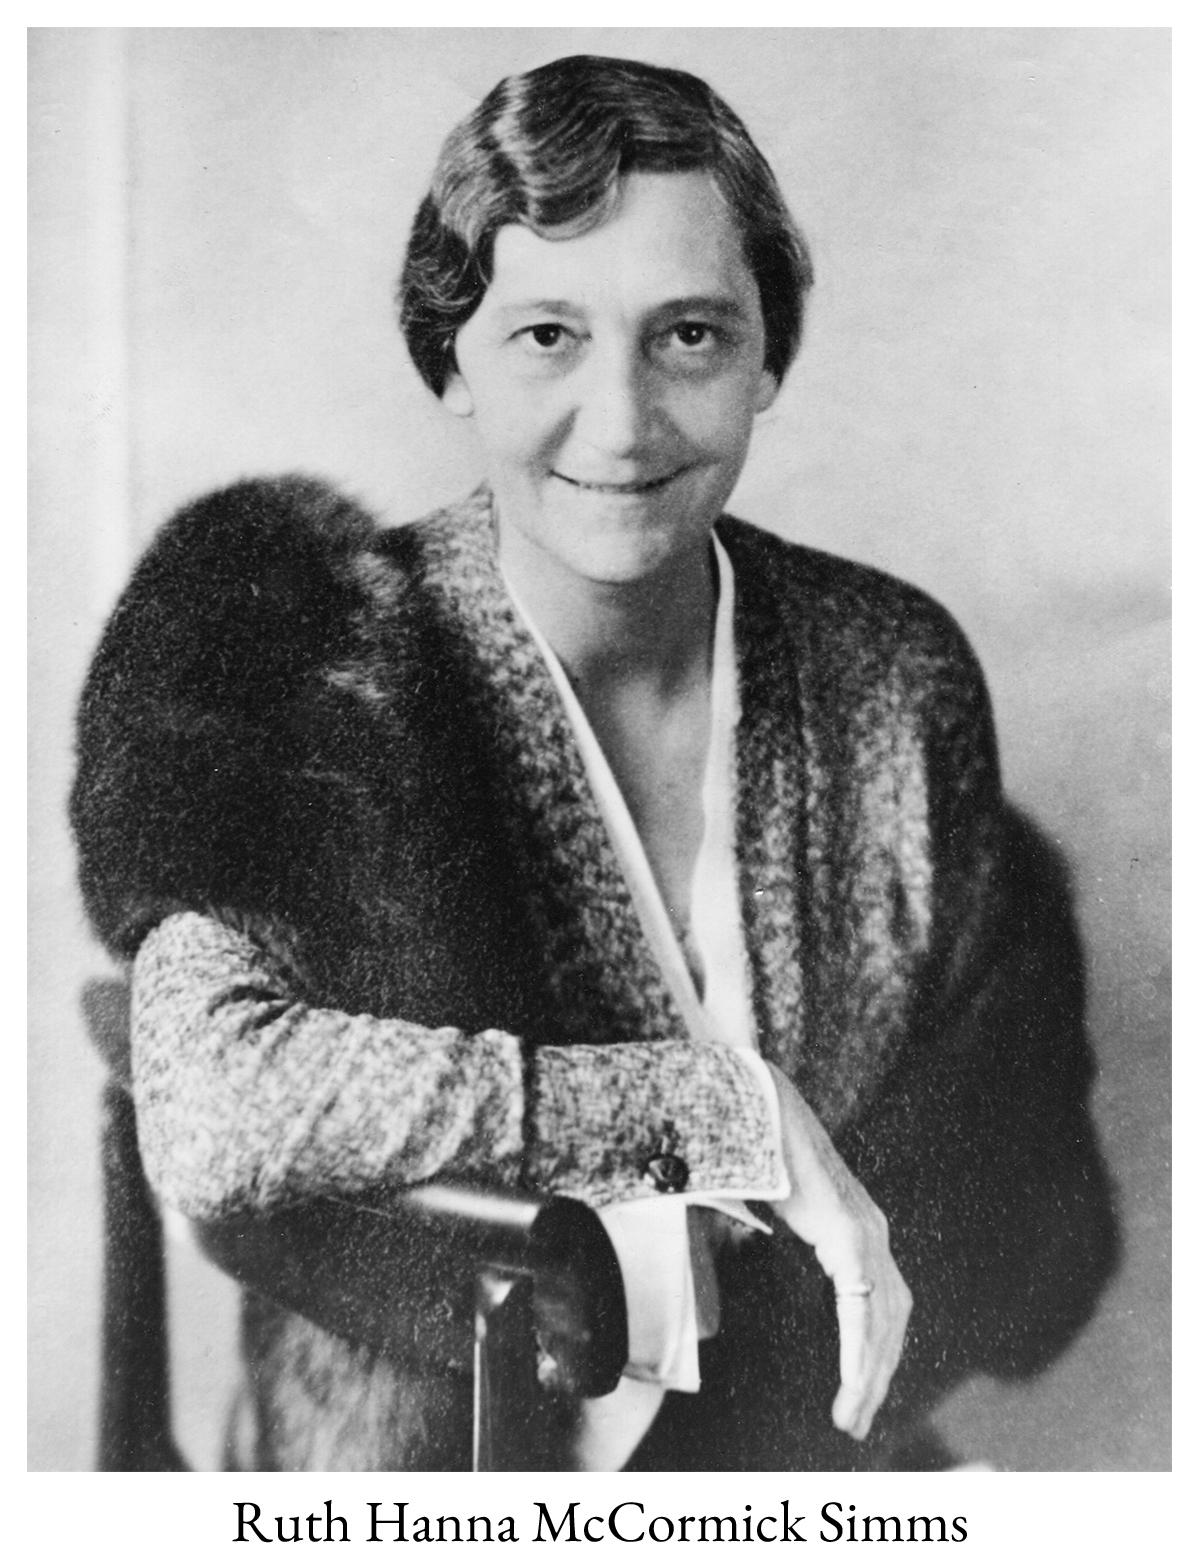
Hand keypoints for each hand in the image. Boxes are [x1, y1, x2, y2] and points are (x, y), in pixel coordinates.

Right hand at [766, 1063, 911, 1439]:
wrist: (756, 1098)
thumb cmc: (752, 1143)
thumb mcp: (761, 1202)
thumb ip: (758, 1232)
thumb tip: (730, 1258)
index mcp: (853, 1225)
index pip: (877, 1302)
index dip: (870, 1350)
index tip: (856, 1395)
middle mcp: (870, 1228)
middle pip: (891, 1319)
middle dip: (878, 1374)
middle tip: (856, 1422)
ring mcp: (865, 1228)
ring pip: (883, 1319)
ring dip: (871, 1373)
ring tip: (853, 1416)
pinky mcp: (849, 1230)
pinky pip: (862, 1304)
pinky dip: (861, 1348)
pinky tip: (854, 1382)